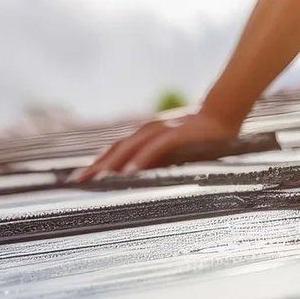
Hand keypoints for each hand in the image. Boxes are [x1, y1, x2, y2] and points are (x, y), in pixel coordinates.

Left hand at [71, 105, 242, 182]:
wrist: (223, 115)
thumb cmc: (200, 137)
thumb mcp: (174, 153)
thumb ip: (156, 163)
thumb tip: (139, 180)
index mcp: (146, 136)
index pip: (115, 151)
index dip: (96, 164)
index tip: (79, 181)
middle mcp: (149, 131)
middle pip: (116, 150)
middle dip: (95, 167)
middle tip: (76, 183)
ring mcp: (162, 130)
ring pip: (130, 148)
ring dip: (112, 164)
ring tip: (95, 179)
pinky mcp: (177, 133)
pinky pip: (155, 148)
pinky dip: (141, 159)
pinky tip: (130, 172)